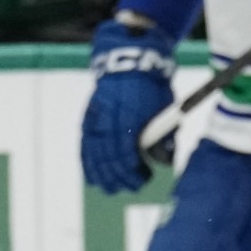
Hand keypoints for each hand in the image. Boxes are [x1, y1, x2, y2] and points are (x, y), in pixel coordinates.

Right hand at [81, 15, 178, 194]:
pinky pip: (85, 144)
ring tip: (110, 188)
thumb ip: (164, 136)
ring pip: (94, 152)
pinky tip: (92, 177)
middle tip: (132, 187)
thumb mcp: (165, 110)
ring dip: (102, 173)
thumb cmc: (152, 89)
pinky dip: (88, 162)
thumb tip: (165, 162)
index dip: (133, 168)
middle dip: (120, 175)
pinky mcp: (89, 117)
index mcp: (129, 116)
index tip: (145, 177)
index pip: (126, 150)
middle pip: (109, 155)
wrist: (128, 62)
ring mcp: (96, 117)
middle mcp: (109, 118)